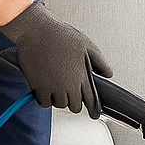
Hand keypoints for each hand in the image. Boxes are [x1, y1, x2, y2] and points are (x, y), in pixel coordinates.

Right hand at [0, 1, 111, 116]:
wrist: (36, 31)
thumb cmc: (60, 35)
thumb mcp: (86, 44)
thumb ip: (100, 61)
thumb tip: (108, 74)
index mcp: (81, 75)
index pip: (90, 99)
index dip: (92, 107)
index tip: (93, 113)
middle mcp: (68, 85)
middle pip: (74, 107)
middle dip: (74, 101)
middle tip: (70, 93)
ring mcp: (53, 87)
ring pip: (59, 105)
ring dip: (59, 99)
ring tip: (57, 88)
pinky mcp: (38, 87)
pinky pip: (43, 103)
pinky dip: (44, 99)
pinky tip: (46, 90)